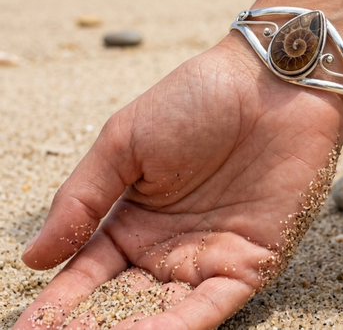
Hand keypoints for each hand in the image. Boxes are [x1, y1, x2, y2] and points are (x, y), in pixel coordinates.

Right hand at [15, 35, 342, 329]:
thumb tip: (34, 257)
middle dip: (91, 328)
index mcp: (135, 216)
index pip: (89, 272)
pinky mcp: (252, 261)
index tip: (29, 327)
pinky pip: (210, 307)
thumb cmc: (195, 99)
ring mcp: (211, 255)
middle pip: (124, 302)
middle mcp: (170, 245)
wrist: (268, 82)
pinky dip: (178, 328)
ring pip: (165, 315)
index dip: (58, 304)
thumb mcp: (124, 140)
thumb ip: (82, 197)